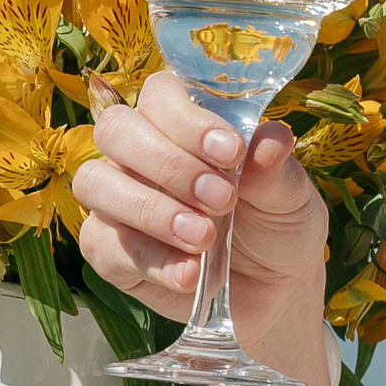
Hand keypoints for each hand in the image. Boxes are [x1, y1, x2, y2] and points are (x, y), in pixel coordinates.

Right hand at [72, 72, 330, 342]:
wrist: (274, 291)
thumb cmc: (277, 226)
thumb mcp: (290, 198)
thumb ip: (274, 169)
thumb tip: (271, 140)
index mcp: (181, 123)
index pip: (160, 94)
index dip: (188, 119)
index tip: (231, 152)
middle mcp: (138, 153)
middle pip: (116, 130)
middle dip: (168, 164)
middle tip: (221, 199)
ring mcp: (116, 200)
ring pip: (95, 183)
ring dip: (151, 209)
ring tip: (203, 237)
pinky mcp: (108, 250)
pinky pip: (104, 244)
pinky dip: (150, 260)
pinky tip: (189, 273)